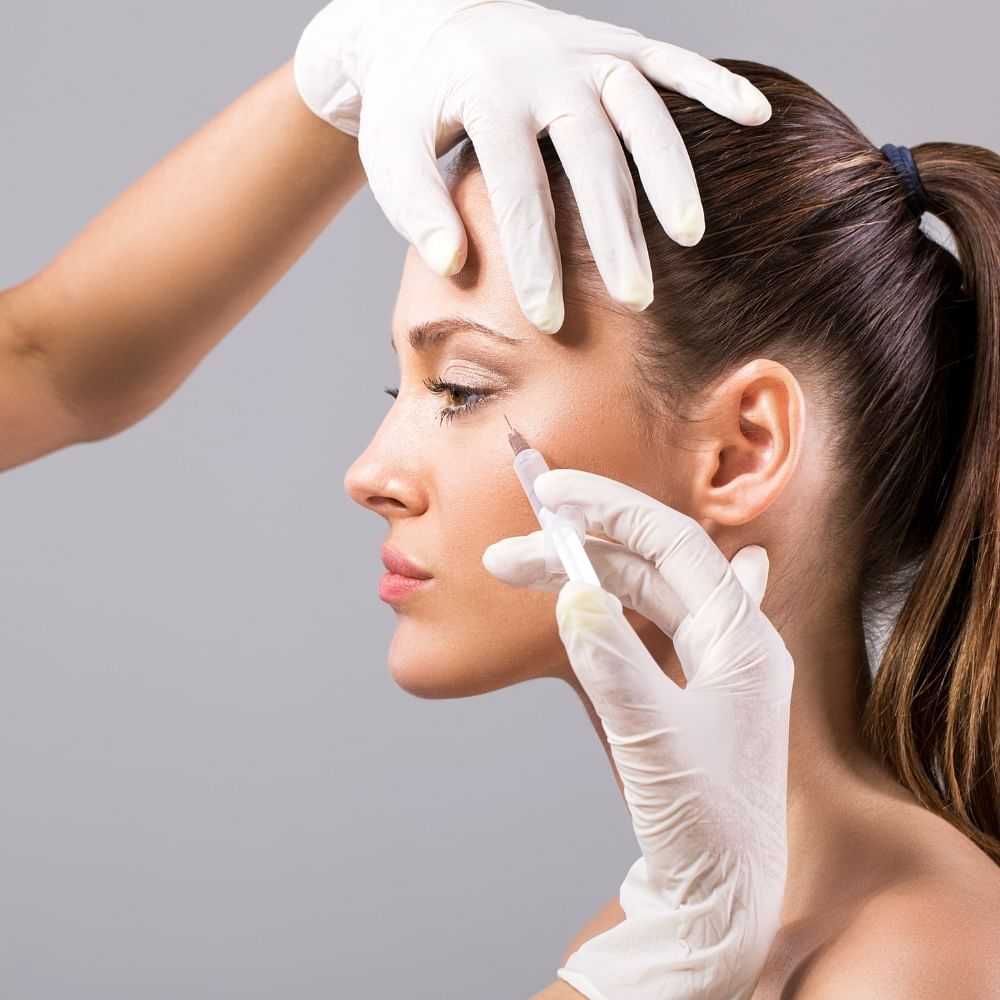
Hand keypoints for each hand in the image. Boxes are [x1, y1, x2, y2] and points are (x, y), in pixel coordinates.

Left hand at [293, 0, 771, 333]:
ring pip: (642, 109)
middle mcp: (546, 66)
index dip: (534, 257)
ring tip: (690, 237)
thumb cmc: (410, 106)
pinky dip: (715, 83)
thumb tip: (450, 264)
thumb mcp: (392, 152)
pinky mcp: (612, 41)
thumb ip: (416, 207)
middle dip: (615, 231)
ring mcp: (585, 50)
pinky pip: (672, 58)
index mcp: (487, 94)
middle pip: (591, 155)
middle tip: (635, 300)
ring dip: (671, 172)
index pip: (518, 187)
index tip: (549, 320)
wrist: (424, 20)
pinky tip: (755, 115)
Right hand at [482, 469, 793, 999]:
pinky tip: (627, 566)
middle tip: (506, 557)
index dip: (611, 508)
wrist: (722, 897)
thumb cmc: (703, 826)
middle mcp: (736, 639)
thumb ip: (613, 663)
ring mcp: (716, 662)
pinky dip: (623, 590)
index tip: (551, 492)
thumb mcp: (652, 739)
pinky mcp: (693, 685)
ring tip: (520, 572)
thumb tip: (572, 593)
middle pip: (649, 564)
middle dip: (577, 550)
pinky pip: (658, 617)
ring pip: (644, 590)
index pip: (674, 542)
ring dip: (584, 575)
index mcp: (744, 639)